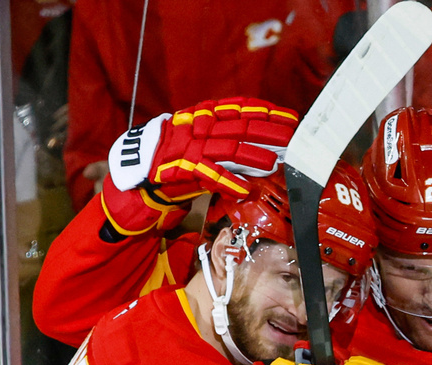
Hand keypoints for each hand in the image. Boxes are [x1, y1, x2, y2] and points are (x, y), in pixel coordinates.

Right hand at [102, 97, 297, 235]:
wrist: (138, 174)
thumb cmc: (176, 160)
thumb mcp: (202, 142)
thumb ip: (227, 141)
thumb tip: (263, 147)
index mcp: (203, 115)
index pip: (239, 108)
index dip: (266, 112)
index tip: (289, 117)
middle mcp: (197, 128)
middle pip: (240, 127)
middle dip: (268, 132)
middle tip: (292, 139)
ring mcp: (189, 148)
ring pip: (227, 149)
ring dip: (253, 156)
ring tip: (274, 162)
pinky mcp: (180, 169)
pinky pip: (208, 175)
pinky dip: (228, 182)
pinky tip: (245, 189)